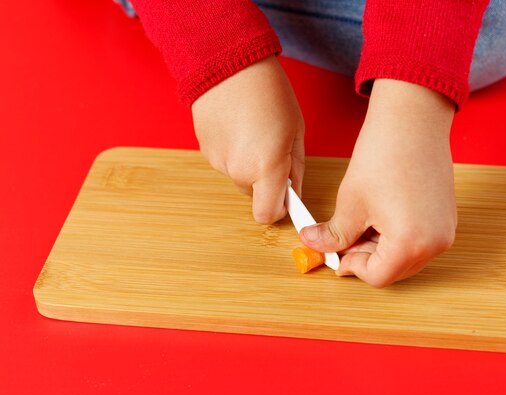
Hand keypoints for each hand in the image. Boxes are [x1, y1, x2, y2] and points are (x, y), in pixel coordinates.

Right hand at [191, 56, 304, 223]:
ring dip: (248, 164)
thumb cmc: (269, 92)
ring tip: (254, 131)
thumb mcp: (296, 131)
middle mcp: (238, 170)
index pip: (268, 214)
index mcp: (266, 167)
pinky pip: (224, 162)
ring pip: (238, 177)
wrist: (228, 64)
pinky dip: (232, 151)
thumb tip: (294, 193)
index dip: (279, 209)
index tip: (287, 196)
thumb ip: (296, 169)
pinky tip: (238, 127)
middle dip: (265, 181)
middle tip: (273, 149)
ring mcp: (218, 161)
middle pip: (254, 194)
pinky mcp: (204, 150)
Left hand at [300, 79, 456, 286]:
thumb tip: (314, 245)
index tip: (335, 254)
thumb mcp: (351, 203)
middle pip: (394, 270)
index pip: (377, 276)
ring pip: (406, 257)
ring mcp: (445, 230)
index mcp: (410, 243)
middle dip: (365, 258)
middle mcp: (435, 243)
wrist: (413, 119)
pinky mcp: (447, 217)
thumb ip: (334, 235)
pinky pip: (419, 241)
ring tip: (361, 222)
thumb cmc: (384, 155)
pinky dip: (397, 237)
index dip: (351, 266)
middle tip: (343, 239)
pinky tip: (379, 215)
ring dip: (380, 248)